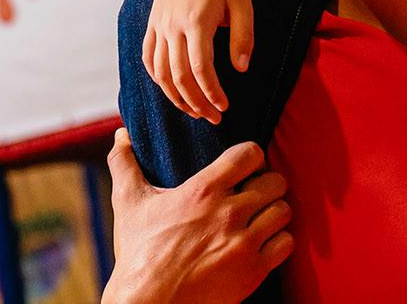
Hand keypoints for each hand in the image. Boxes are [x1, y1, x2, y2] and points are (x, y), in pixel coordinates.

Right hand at [103, 130, 293, 303]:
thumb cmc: (139, 253)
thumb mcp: (128, 203)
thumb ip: (124, 163)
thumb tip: (121, 135)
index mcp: (203, 191)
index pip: (250, 154)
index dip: (250, 156)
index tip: (244, 166)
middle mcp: (229, 213)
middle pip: (275, 181)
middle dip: (266, 183)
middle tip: (255, 192)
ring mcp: (244, 243)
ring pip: (283, 211)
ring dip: (273, 211)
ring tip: (260, 216)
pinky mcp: (253, 271)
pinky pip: (286, 244)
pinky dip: (278, 240)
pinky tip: (263, 242)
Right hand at [143, 0, 254, 122]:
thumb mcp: (243, 4)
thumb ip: (243, 37)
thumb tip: (241, 69)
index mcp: (196, 19)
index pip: (200, 68)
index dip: (212, 93)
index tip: (225, 107)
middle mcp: (172, 23)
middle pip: (178, 75)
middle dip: (196, 102)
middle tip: (213, 117)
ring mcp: (158, 22)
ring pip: (159, 70)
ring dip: (175, 96)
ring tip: (193, 110)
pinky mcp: (152, 20)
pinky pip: (148, 55)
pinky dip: (157, 77)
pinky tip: (172, 89)